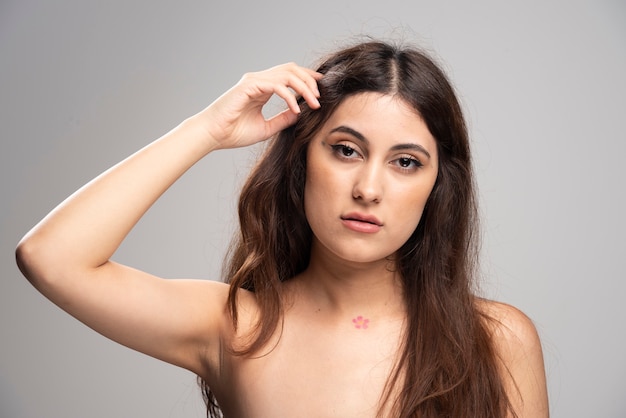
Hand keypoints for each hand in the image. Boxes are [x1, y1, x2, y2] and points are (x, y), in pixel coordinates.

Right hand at [194, 63, 321, 150]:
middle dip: (309, 81)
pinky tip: (296, 109)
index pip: (289, 74)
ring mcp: (253, 81)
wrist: (212, 135)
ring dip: (304, 87)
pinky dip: (289, 96)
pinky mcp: (248, 86)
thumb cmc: (233, 133)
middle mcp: (258, 80)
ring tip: (314, 103)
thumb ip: (283, 119)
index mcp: (262, 87)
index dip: (307, 78)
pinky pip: (276, 86)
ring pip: (287, 74)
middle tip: (320, 98)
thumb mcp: (266, 128)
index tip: (321, 89)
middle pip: (291, 69)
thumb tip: (300, 114)